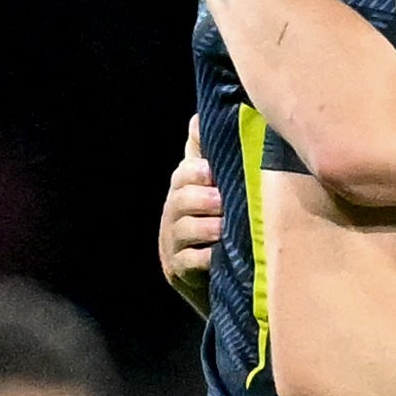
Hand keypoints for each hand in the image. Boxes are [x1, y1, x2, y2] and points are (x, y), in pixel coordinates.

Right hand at [160, 115, 222, 315]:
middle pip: (179, 199)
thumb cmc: (223, 227)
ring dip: (205, 227)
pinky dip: (204, 258)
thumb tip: (201, 116)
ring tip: (222, 227)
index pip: (183, 173)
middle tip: (219, 199)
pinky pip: (189, 262)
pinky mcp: (178, 272)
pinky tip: (219, 255)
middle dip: (199, 197)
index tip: (210, 170)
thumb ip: (211, 156)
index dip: (194, 170)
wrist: (220, 279)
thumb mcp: (219, 191)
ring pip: (183, 229)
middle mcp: (174, 216)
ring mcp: (173, 245)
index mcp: (185, 191)